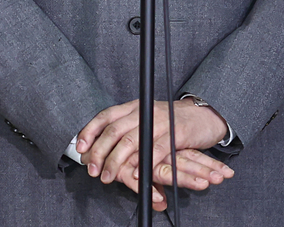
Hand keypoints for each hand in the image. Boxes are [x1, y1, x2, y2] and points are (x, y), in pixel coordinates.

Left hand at [76, 99, 234, 208]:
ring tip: (108, 176)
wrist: (203, 116)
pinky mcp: (175, 133)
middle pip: (115, 130)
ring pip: (132, 140)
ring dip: (116, 161)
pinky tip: (135, 173)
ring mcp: (159, 121)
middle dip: (100, 152)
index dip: (91, 131)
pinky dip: (144, 162)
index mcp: (134, 107)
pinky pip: (156, 149)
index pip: (106, 116)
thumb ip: (126, 130)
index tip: (80, 148)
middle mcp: (144, 111)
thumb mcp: (145, 120)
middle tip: (92, 169)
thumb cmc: (171, 122)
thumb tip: (100, 149)